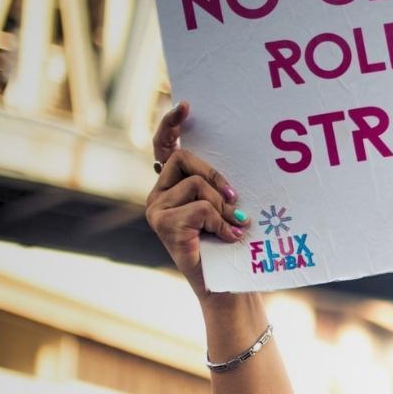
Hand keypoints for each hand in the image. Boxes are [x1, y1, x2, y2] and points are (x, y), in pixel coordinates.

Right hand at [146, 101, 244, 298]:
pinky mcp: (164, 225)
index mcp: (171, 187)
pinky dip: (221, 222)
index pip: (164, 147)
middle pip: (185, 159)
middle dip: (215, 176)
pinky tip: (228, 237)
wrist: (223, 286)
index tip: (185, 106)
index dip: (171, 125)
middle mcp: (158, 195)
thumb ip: (219, 188)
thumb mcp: (225, 209)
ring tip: (232, 227)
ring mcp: (157, 210)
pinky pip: (201, 208)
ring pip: (196, 185)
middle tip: (235, 199)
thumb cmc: (228, 247)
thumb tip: (232, 174)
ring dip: (222, 206)